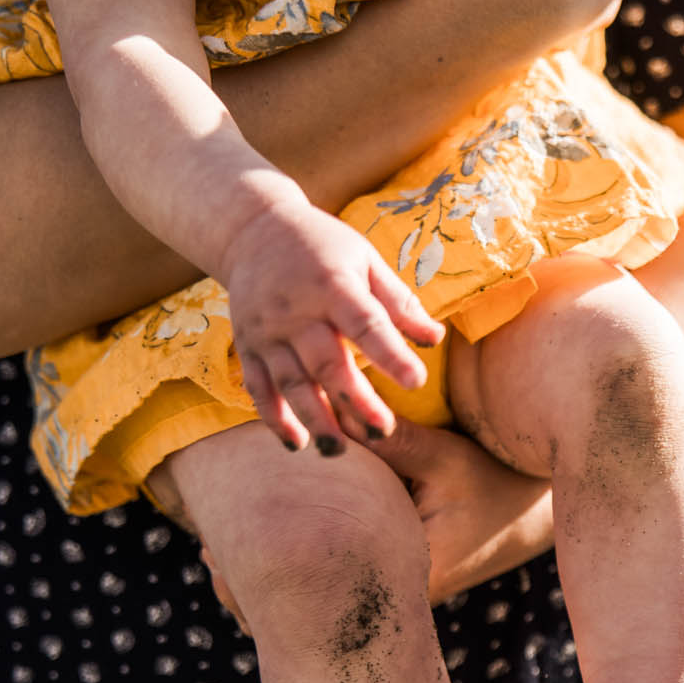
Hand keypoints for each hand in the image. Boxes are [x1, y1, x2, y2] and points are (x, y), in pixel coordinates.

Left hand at [196, 427, 552, 624]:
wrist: (530, 510)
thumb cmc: (491, 481)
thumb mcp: (444, 457)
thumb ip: (390, 439)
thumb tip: (333, 413)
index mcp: (407, 570)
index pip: (325, 592)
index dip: (267, 585)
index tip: (218, 561)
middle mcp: (400, 591)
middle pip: (318, 608)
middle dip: (261, 589)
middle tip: (208, 562)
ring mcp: (399, 589)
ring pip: (327, 594)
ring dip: (282, 578)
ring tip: (222, 561)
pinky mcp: (400, 577)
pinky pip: (343, 578)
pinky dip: (308, 566)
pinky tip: (270, 549)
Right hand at [221, 199, 445, 453]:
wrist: (253, 230)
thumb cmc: (324, 248)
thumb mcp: (365, 260)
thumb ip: (398, 302)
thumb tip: (435, 339)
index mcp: (332, 285)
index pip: (365, 323)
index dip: (390, 354)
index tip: (417, 381)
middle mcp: (296, 311)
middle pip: (326, 362)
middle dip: (354, 400)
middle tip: (384, 432)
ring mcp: (267, 331)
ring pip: (291, 382)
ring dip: (315, 419)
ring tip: (339, 452)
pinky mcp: (248, 346)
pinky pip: (258, 387)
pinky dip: (274, 417)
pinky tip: (297, 443)